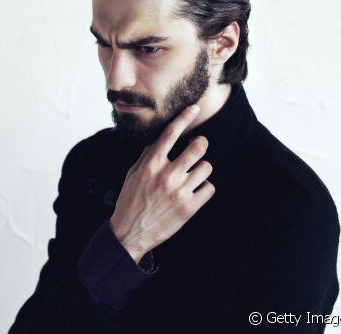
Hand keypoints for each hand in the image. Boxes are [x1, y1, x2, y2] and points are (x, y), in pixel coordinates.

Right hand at [109, 104, 214, 262]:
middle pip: (198, 147)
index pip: (171, 133)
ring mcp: (180, 192)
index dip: (185, 117)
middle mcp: (167, 175)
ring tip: (192, 176)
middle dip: (201, 144)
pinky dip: (205, 188)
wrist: (130, 233)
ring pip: (206, 167)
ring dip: (201, 169)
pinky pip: (210, 188)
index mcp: (151, 164)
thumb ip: (148, 156)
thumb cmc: (130, 201)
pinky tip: (195, 191)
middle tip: (198, 146)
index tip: (195, 108)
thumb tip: (161, 139)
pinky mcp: (189, 208)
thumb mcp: (132, 174)